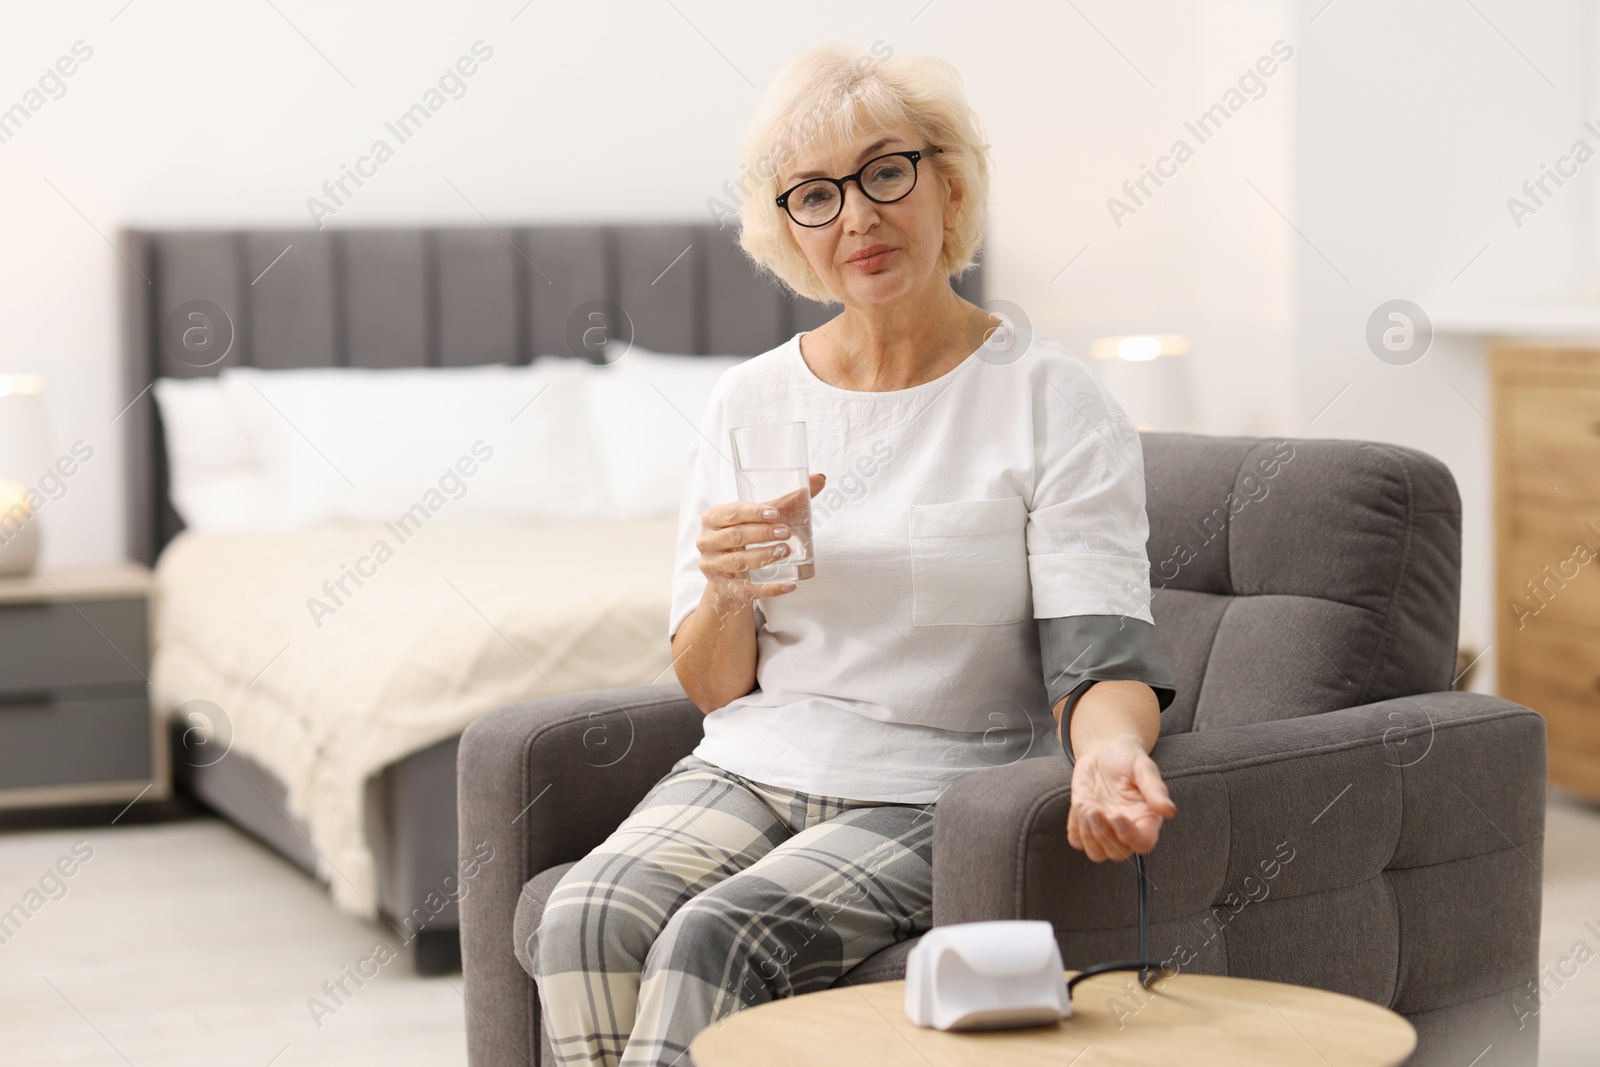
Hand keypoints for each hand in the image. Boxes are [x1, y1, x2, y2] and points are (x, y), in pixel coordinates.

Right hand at [696, 473, 824, 608]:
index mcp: (712, 518)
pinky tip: (790, 585)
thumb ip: (786, 501)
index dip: (753, 513)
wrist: (727, 572)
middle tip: (786, 533)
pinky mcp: (723, 588)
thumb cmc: (744, 535)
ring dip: (763, 557)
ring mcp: (713, 566)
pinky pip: (748, 590)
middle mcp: (707, 541)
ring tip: (786, 551)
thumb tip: (820, 479)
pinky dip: (771, 589)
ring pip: (738, 563)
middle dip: (762, 534)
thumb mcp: (759, 518)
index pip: (732, 513)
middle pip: (735, 537)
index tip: (776, 513)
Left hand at [1065, 737, 1176, 861]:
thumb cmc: (1128, 759)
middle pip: (1117, 853)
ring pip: (1096, 853)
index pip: (1143, 843)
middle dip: (1103, 835)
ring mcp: (1105, 830)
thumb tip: (1170, 811)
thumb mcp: (1143, 767)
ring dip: (1087, 835)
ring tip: (1085, 807)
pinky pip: (1077, 841)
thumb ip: (1155, 789)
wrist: (1104, 752)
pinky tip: (1079, 806)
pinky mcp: (1085, 825)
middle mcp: (1126, 830)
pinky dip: (1075, 828)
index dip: (1129, 836)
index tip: (1116, 816)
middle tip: (1093, 809)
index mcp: (1146, 819)